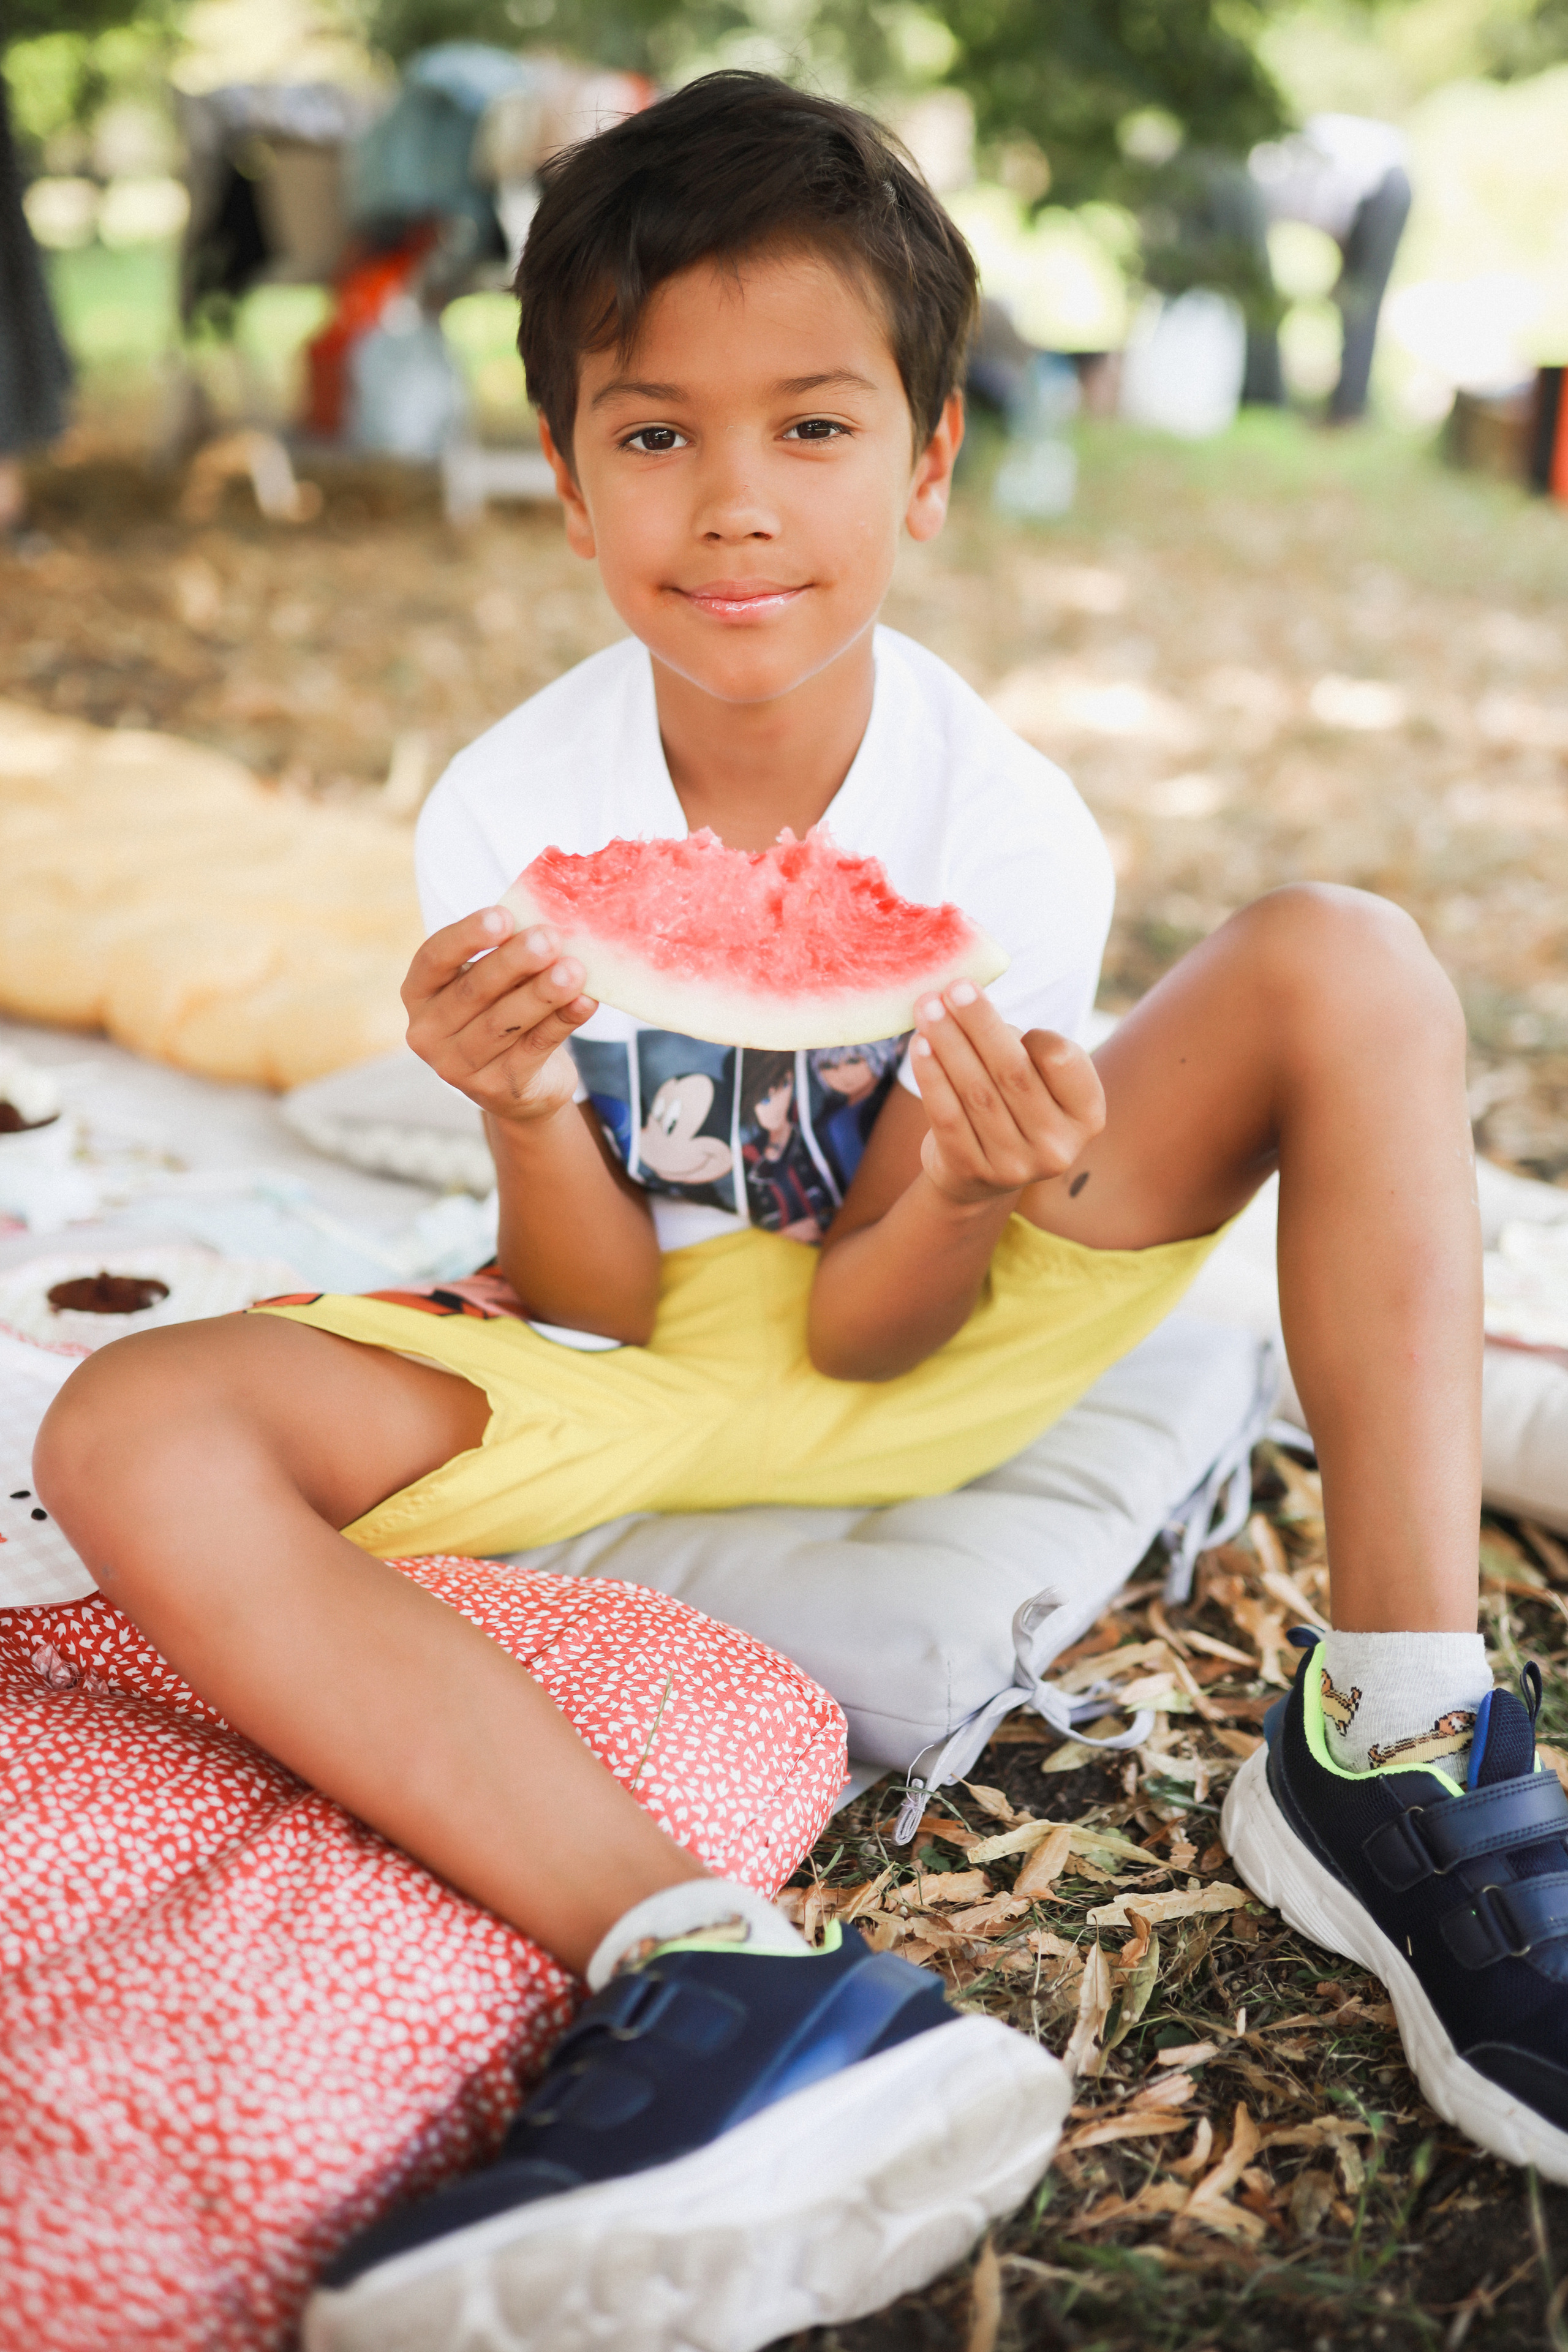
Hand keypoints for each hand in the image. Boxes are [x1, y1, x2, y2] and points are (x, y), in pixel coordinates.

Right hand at [403, 908, 596, 1126]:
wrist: (519, 1085)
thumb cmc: (501, 1012)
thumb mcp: (493, 983)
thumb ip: (507, 956)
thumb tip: (546, 923)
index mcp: (419, 993)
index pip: (434, 959)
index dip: (467, 936)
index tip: (503, 915)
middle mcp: (428, 1032)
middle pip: (473, 991)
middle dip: (514, 961)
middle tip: (548, 937)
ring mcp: (458, 1067)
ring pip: (504, 1023)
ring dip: (542, 993)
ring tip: (574, 970)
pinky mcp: (497, 1088)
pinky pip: (535, 1047)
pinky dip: (562, 1021)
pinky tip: (585, 1001)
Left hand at [910, 983, 1104, 1205]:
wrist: (979, 1176)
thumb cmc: (1014, 1108)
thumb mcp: (1039, 1083)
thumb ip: (1024, 1050)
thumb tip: (971, 1002)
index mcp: (1087, 1115)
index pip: (1063, 1061)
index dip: (1033, 1033)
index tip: (1009, 1018)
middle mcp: (1057, 1146)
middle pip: (1014, 1072)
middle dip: (981, 1023)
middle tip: (955, 986)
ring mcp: (1015, 1165)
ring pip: (977, 1091)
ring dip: (949, 1042)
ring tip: (929, 1006)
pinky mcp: (971, 1171)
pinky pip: (947, 1115)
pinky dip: (932, 1076)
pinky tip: (920, 1045)